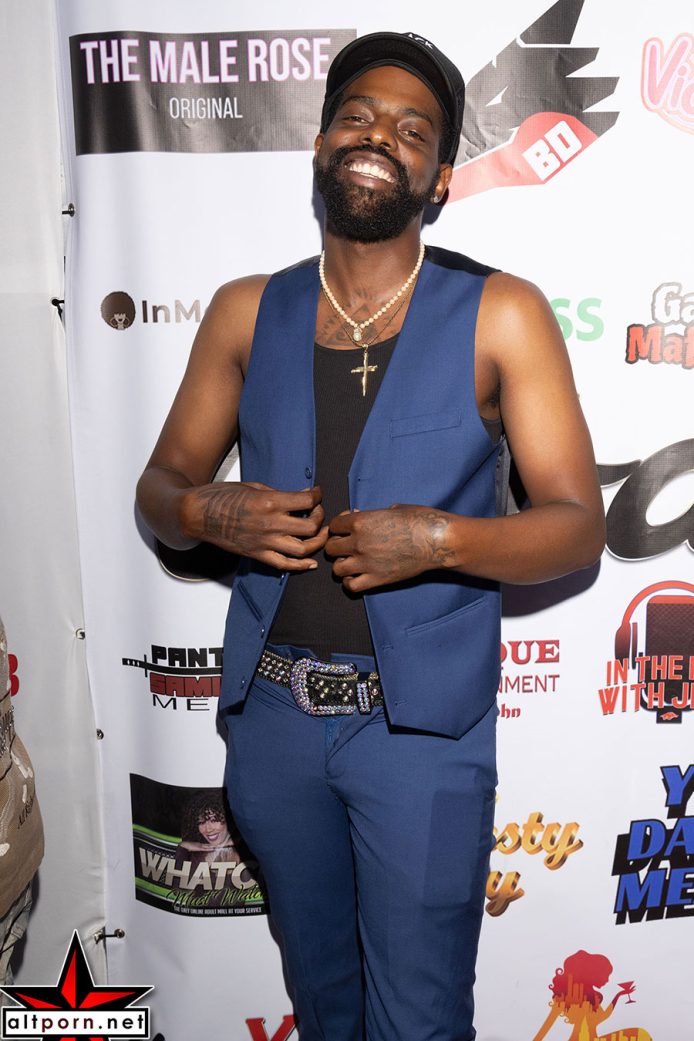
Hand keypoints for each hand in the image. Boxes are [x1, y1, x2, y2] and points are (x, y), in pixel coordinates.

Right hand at [184, 482, 327, 570]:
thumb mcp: (254, 486)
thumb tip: (301, 496)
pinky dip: (301, 566)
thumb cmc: (222, 496)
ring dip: (317, 542)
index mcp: (269, 502)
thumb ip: (279, 494)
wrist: (198, 514)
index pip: (307, 501)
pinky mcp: (257, 555)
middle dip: (320, 517)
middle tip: (318, 511)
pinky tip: (311, 562)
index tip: (317, 493)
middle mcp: (270, 524)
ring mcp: (264, 542)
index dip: (317, 496)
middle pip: (310, 527)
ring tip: (320, 534)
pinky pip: (285, 565)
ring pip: (303, 549)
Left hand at [325, 504, 453, 592]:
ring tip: (353, 563)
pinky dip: (351, 582)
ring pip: (336, 569)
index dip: (339, 527)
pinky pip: (351, 586)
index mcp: (361, 522)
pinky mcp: (377, 579)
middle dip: (338, 546)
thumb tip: (363, 516)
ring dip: (343, 565)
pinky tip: (359, 576)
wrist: (436, 540)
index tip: (348, 529)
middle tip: (348, 546)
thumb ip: (373, 515)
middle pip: (330, 548)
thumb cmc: (419, 520)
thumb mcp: (394, 509)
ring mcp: (366, 563)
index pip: (334, 526)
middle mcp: (359, 542)